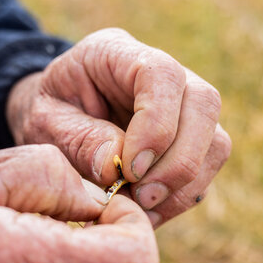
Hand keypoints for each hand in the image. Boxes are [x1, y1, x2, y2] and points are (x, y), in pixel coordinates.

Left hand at [7, 28, 230, 227]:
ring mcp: (183, 106)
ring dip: (184, 185)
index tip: (130, 171)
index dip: (156, 124)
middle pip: (203, 105)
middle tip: (143, 198)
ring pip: (215, 141)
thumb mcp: (46, 122)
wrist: (59, 119)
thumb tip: (116, 167)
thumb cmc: (51, 115)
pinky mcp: (190, 139)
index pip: (162, 74)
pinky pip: (206, 169)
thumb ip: (79, 139)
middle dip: (178, 162)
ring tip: (143, 209)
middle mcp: (164, 74)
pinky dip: (182, 196)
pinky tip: (150, 210)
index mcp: (118, 52)